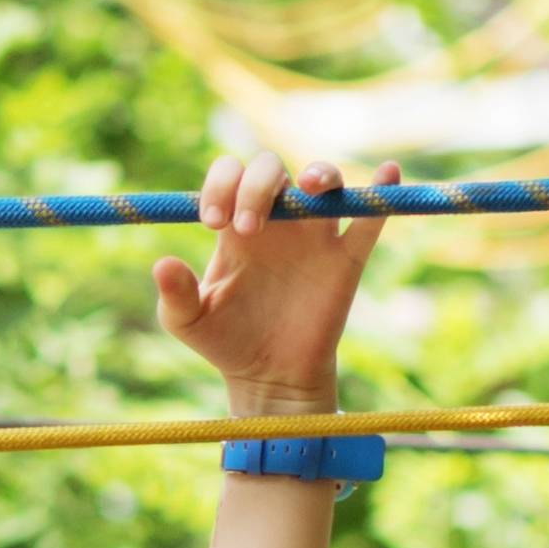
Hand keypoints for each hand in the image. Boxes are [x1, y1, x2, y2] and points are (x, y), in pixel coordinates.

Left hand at [152, 153, 397, 412]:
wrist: (269, 377)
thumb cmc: (226, 342)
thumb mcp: (189, 322)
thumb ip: (175, 293)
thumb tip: (161, 264)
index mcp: (236, 226)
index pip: (231, 177)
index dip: (222, 184)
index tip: (213, 221)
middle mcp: (277, 221)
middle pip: (274, 170)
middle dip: (259, 185)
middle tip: (246, 228)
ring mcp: (314, 236)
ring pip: (324, 182)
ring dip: (320, 173)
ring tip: (309, 186)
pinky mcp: (346, 259)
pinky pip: (370, 218)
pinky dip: (381, 193)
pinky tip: (387, 173)